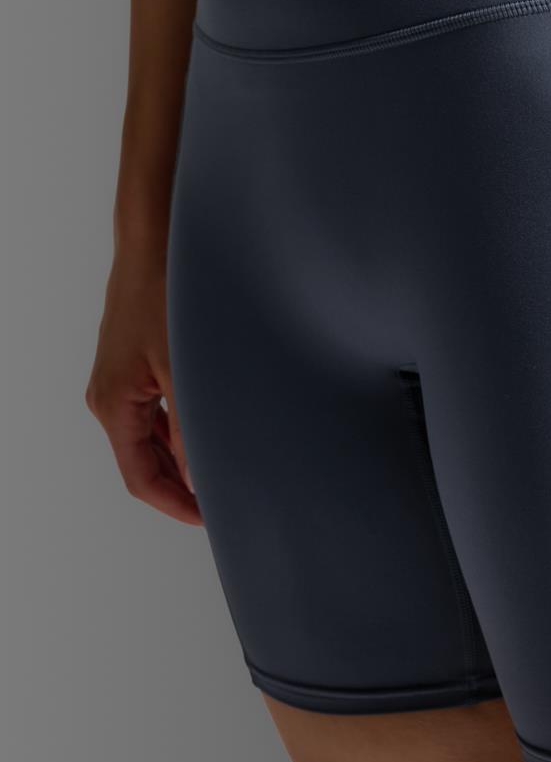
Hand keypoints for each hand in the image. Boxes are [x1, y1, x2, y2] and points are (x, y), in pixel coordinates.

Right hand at [85, 257, 200, 524]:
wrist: (154, 243)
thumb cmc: (164, 294)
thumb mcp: (182, 367)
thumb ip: (189, 425)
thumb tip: (199, 474)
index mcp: (113, 405)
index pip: (140, 478)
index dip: (177, 504)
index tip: (212, 517)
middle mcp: (110, 398)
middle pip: (144, 462)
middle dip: (182, 485)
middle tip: (228, 497)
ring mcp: (122, 381)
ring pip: (151, 439)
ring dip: (183, 457)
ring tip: (226, 468)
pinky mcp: (137, 364)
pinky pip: (156, 413)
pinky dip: (181, 430)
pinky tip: (213, 430)